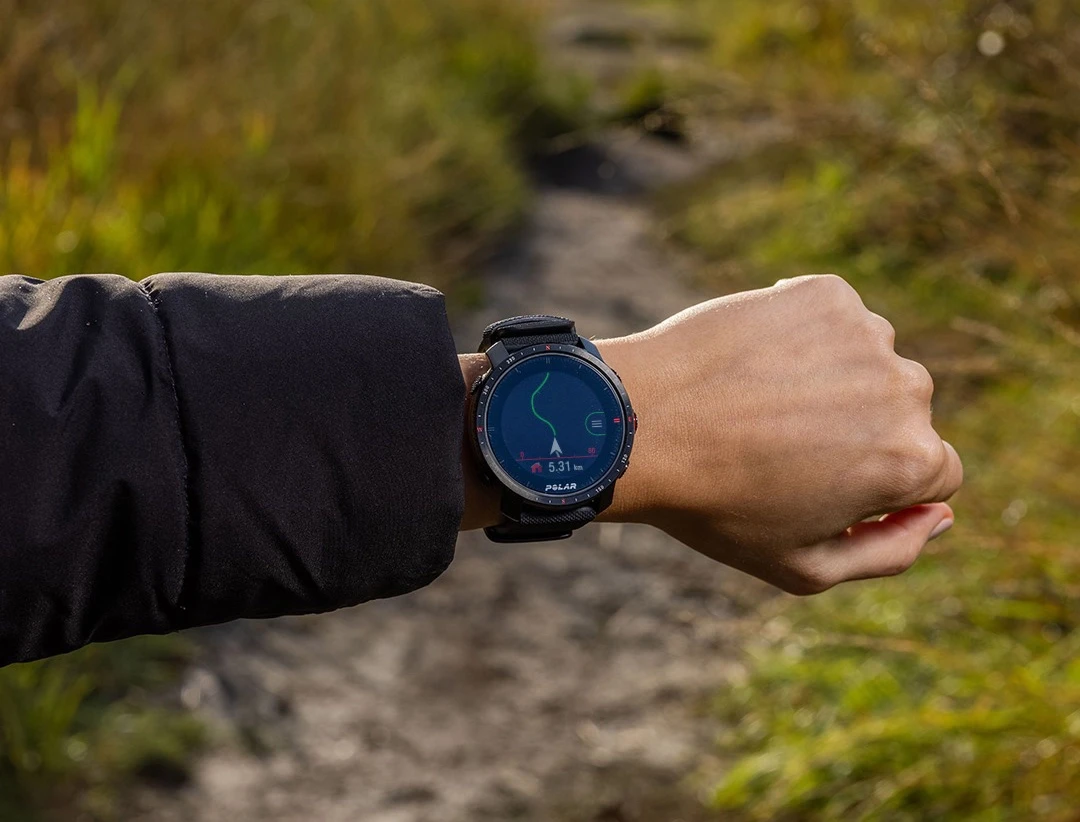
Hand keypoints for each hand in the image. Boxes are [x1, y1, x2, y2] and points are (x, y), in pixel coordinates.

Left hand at [600, 275, 962, 593]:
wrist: (639, 423)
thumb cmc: (717, 506)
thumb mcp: (804, 567)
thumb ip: (890, 551)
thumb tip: (940, 514)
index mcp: (912, 461)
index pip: (935, 475)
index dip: (878, 486)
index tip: (819, 483)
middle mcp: (907, 389)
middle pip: (904, 415)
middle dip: (858, 432)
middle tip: (780, 446)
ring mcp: (866, 333)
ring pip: (869, 362)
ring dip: (832, 379)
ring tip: (760, 403)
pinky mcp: (825, 293)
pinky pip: (834, 318)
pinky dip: (803, 336)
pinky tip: (755, 363)